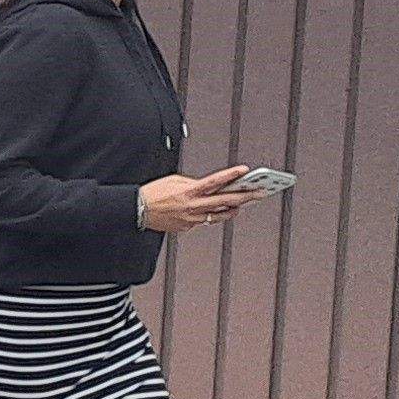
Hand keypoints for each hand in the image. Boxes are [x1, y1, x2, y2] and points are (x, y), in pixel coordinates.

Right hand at [139, 167, 257, 234]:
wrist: (138, 210)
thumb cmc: (153, 194)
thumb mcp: (174, 181)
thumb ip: (193, 183)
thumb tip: (208, 187)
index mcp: (189, 191)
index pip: (216, 181)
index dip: (232, 175)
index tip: (246, 171)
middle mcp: (193, 205)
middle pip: (226, 200)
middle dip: (246, 196)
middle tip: (260, 192)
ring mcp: (192, 218)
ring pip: (220, 215)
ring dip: (233, 209)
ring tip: (241, 204)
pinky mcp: (188, 227)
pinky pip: (204, 221)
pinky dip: (209, 215)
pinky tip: (213, 211)